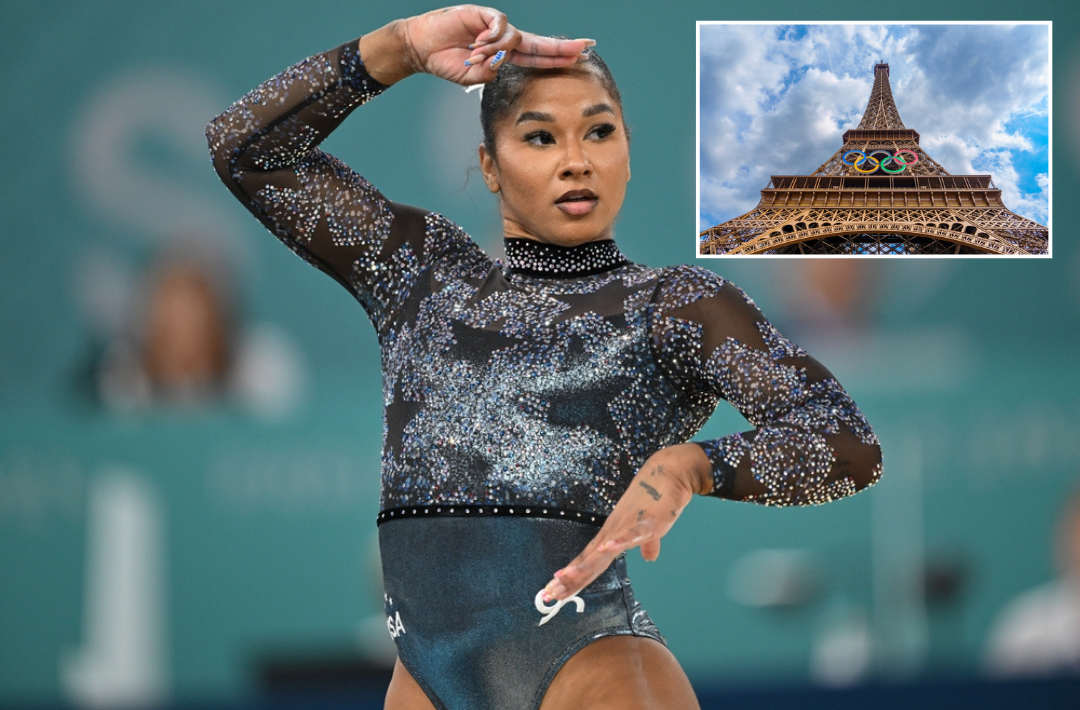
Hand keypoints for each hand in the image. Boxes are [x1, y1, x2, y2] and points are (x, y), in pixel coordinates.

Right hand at [361, 5, 592, 85]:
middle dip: (562, 47)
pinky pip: (499, 25)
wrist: (423, 48)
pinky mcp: (483, 14)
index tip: (580, 57)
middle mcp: (505, 40)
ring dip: (496, 51)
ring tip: (475, 55)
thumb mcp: (474, 77)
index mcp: (506, 56)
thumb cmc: (447, 63)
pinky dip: (491, 37)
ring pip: (514, 38)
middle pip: (539, 42)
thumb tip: (502, 64)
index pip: (538, 56)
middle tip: (584, 46)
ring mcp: (495, 26)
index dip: (558, 57)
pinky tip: (478, 43)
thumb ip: (491, 73)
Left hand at [541, 444, 712, 601]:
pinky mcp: (647, 522)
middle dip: (570, 579)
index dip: (571, 578)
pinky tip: (606, 548)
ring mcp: (627, 527)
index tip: (554, 591)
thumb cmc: (657, 500)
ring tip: (567, 577)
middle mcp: (612, 532)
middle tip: (550, 594)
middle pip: (588, 561)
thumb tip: (649, 558)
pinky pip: (632, 534)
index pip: (586, 561)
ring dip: (585, 565)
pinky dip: (619, 541)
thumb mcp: (650, 530)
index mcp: (611, 536)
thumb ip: (647, 545)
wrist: (668, 473)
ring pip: (602, 550)